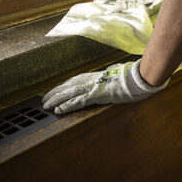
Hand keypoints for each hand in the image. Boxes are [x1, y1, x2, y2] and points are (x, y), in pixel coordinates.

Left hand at [42, 59, 164, 114]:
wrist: (137, 77)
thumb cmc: (130, 77)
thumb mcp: (117, 75)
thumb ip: (110, 75)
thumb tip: (111, 72)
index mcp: (95, 76)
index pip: (73, 81)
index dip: (62, 86)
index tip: (54, 91)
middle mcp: (91, 80)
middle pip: (67, 86)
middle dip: (54, 93)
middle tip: (43, 100)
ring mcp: (93, 87)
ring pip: (69, 93)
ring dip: (55, 100)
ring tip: (45, 106)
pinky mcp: (96, 95)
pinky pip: (78, 101)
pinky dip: (67, 105)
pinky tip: (58, 110)